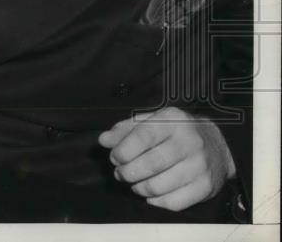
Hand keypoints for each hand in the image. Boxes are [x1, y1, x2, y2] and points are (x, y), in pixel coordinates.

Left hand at [98, 107, 236, 210]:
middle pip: (150, 164)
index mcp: (173, 120)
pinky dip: (156, 201)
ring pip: (159, 185)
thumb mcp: (151, 121)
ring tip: (134, 183)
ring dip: (139, 188)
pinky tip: (151, 194)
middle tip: (121, 173)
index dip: (123, 151)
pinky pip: (173, 202)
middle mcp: (189, 141)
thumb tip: (104, 140)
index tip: (115, 157)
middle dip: (127, 172)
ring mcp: (199, 165)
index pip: (142, 136)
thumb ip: (125, 130)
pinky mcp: (205, 187)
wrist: (218, 145)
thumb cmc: (176, 132)